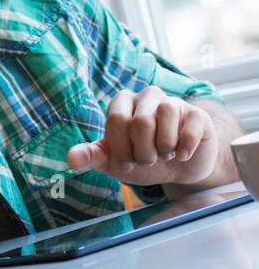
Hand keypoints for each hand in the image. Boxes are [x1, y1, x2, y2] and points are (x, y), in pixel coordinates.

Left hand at [66, 87, 217, 186]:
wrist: (177, 171)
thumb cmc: (141, 160)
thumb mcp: (113, 162)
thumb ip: (91, 156)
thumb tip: (71, 158)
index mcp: (122, 103)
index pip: (117, 118)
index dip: (121, 146)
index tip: (126, 161)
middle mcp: (147, 96)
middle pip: (141, 120)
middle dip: (143, 152)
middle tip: (147, 161)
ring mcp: (174, 103)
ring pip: (166, 113)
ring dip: (163, 147)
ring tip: (164, 155)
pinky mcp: (197, 114)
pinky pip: (191, 123)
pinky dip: (184, 146)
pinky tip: (182, 155)